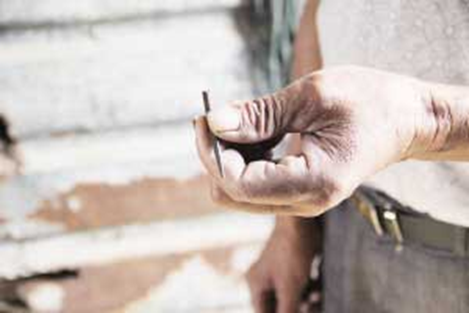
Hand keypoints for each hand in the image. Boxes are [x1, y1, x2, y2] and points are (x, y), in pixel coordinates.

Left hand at [194, 66, 435, 215]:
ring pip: (238, 191)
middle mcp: (305, 202)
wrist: (405, 120)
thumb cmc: (370, 101)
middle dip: (215, 155)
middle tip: (215, 116)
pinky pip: (254, 184)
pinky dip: (243, 157)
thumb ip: (260, 114)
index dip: (212, 153)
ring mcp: (300, 201)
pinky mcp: (297, 191)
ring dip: (228, 155)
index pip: (239, 184)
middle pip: (232, 194)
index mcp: (313, 182)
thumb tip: (213, 122)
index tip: (204, 119)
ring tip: (241, 118)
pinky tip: (255, 131)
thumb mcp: (313, 96)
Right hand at [246, 218, 320, 312]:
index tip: (298, 312)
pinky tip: (318, 291)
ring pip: (290, 297)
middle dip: (296, 310)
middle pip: (278, 307)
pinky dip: (308, 291)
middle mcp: (263, 278)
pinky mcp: (291, 264)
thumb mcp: (290, 287)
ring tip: (316, 299)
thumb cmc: (292, 250)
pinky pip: (298, 285)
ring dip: (304, 303)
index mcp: (256, 285)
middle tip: (312, 308)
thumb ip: (287, 312)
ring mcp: (276, 271)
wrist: (302, 218)